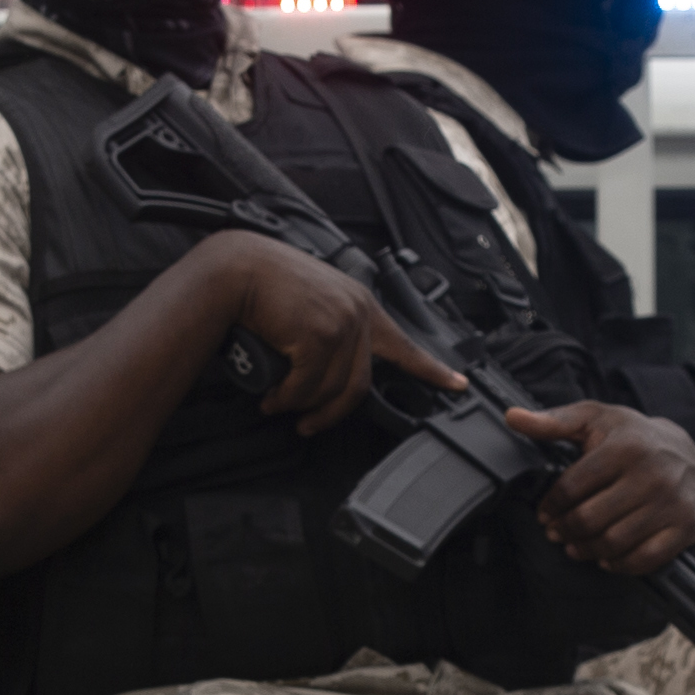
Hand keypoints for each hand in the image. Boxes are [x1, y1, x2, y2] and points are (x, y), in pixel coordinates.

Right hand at [216, 235, 459, 435]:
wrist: (236, 269)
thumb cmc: (264, 286)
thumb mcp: (311, 302)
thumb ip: (331, 329)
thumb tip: (327, 377)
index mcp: (360, 304)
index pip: (404, 343)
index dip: (432, 369)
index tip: (458, 385)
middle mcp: (357, 312)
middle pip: (358, 386)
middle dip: (330, 414)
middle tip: (307, 425)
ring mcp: (341, 322)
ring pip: (330, 390)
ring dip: (300, 406)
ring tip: (277, 403)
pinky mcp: (319, 335)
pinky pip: (306, 387)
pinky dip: (287, 399)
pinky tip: (272, 396)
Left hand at [511, 401, 694, 574]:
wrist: (687, 452)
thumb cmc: (633, 437)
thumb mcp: (594, 419)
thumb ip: (553, 421)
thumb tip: (512, 417)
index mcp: (626, 447)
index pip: (573, 487)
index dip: (551, 505)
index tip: (545, 513)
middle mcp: (653, 475)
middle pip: (590, 519)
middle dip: (565, 530)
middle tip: (556, 533)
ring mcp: (672, 503)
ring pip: (614, 543)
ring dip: (586, 550)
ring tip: (575, 546)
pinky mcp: (686, 526)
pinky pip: (645, 559)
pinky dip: (620, 564)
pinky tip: (607, 557)